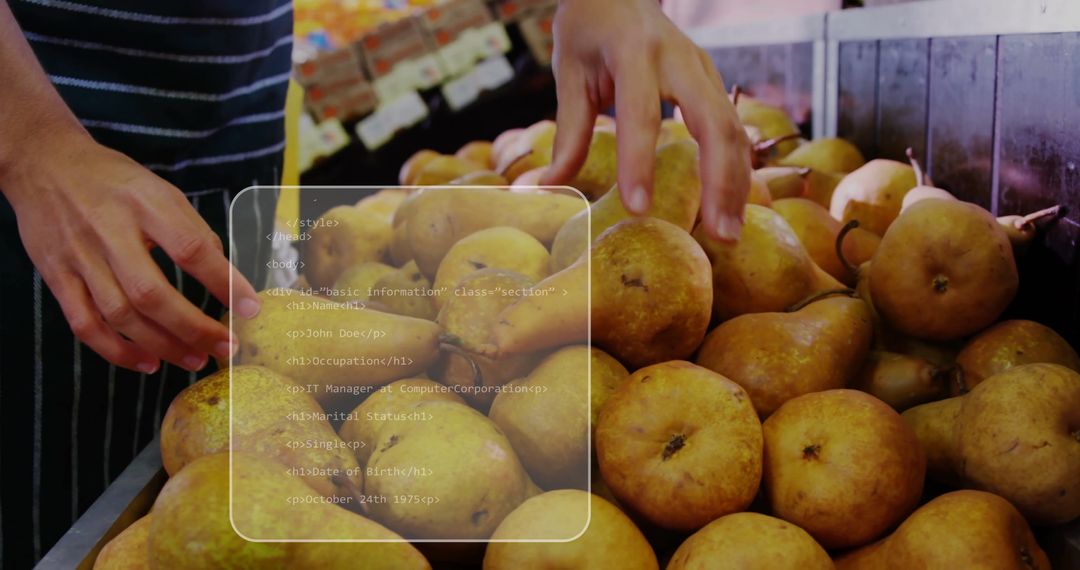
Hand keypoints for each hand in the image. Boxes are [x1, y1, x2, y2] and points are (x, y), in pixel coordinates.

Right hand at [0, 130, 260, 372]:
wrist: (44, 163)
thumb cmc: (114, 181)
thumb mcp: (160, 190)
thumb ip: (192, 230)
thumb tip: (225, 277)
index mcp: (144, 204)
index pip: (190, 248)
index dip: (223, 282)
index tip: (251, 308)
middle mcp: (109, 231)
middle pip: (151, 293)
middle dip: (194, 328)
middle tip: (226, 348)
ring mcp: (78, 257)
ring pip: (120, 314)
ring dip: (162, 345)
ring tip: (196, 359)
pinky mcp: (56, 276)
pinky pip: (85, 324)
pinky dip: (116, 351)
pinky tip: (147, 362)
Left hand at [539, 0, 751, 240]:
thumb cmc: (589, 30)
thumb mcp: (570, 73)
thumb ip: (567, 132)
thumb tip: (546, 187)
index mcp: (635, 51)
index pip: (641, 114)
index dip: (640, 164)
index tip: (638, 210)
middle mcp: (680, 58)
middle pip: (713, 123)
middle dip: (719, 182)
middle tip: (717, 235)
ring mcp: (704, 68)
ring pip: (733, 128)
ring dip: (736, 183)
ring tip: (727, 233)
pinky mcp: (713, 81)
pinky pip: (733, 127)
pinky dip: (736, 168)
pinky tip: (732, 205)